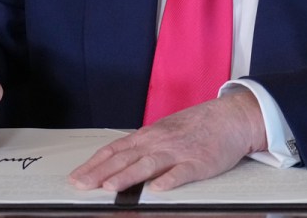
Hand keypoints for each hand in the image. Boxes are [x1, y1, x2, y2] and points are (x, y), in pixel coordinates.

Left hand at [68, 89, 266, 190]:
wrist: (230, 117)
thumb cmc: (196, 126)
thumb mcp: (164, 132)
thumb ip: (143, 147)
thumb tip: (118, 163)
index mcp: (149, 135)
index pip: (115, 150)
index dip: (94, 164)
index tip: (77, 177)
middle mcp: (159, 142)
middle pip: (125, 158)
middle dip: (101, 172)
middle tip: (81, 185)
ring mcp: (179, 152)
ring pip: (148, 164)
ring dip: (128, 176)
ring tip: (110, 187)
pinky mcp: (199, 163)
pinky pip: (182, 172)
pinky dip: (170, 180)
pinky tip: (158, 188)